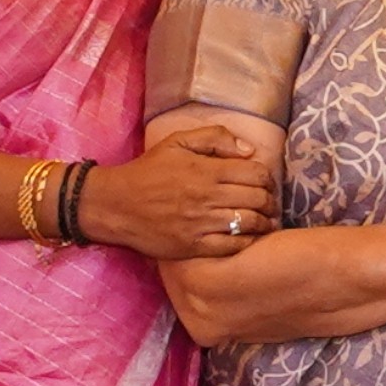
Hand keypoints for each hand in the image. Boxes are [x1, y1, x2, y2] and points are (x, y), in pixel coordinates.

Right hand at [75, 147, 277, 260]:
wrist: (115, 205)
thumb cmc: (148, 171)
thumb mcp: (177, 142)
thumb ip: (215, 138)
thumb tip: (248, 150)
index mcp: (206, 170)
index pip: (256, 173)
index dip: (267, 178)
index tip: (265, 182)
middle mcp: (207, 197)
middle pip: (258, 199)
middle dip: (269, 200)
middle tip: (268, 202)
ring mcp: (201, 223)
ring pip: (250, 224)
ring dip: (264, 222)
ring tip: (265, 221)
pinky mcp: (194, 246)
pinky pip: (233, 247)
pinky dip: (247, 242)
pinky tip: (248, 237)